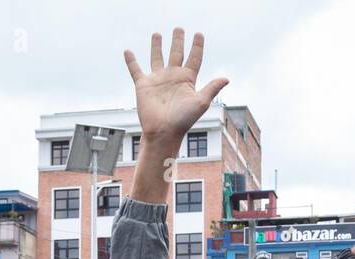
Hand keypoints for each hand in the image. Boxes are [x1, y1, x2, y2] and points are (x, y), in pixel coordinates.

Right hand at [125, 29, 227, 149]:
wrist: (163, 132)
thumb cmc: (183, 120)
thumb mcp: (201, 102)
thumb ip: (212, 88)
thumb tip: (227, 78)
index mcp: (187, 79)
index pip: (194, 58)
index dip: (197, 46)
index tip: (199, 34)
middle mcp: (173, 77)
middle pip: (176, 53)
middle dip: (177, 41)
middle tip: (179, 28)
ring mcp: (158, 80)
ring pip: (157, 58)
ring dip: (157, 46)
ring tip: (157, 34)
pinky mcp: (143, 85)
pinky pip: (135, 70)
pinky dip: (131, 61)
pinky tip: (127, 51)